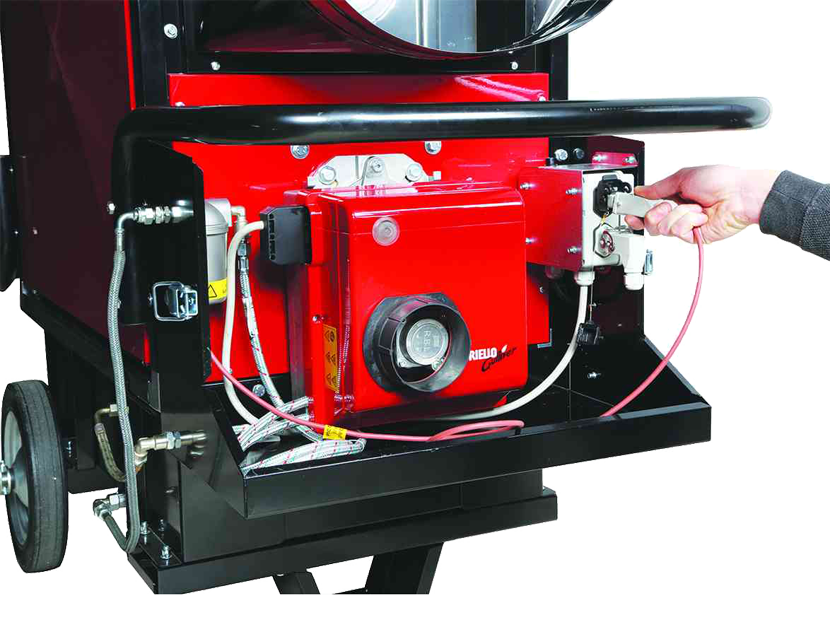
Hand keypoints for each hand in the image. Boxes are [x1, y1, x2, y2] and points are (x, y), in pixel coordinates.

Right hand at [627, 166, 778, 242]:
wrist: (740, 194)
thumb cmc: (721, 180)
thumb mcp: (683, 177)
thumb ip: (658, 186)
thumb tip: (642, 190)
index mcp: (675, 196)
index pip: (649, 208)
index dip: (637, 212)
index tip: (629, 212)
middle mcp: (679, 213)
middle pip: (650, 222)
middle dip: (655, 213)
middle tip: (666, 206)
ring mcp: (686, 226)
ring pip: (662, 227)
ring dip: (678, 214)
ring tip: (694, 207)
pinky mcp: (693, 237)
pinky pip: (678, 232)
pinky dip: (689, 220)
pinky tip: (701, 216)